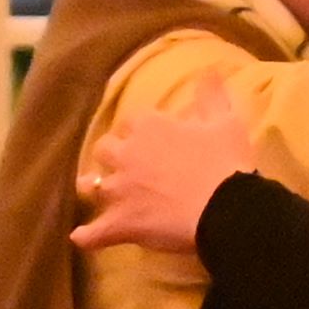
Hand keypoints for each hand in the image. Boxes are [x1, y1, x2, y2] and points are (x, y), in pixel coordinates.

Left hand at [71, 79, 256, 256]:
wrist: (224, 208)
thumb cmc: (226, 162)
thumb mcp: (226, 121)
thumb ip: (212, 96)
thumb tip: (209, 70)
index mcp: (149, 127)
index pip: (132, 120)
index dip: (138, 129)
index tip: (149, 137)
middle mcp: (126, 155)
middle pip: (104, 149)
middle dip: (111, 155)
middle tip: (124, 163)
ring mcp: (119, 191)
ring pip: (90, 186)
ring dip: (92, 188)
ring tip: (95, 193)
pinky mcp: (120, 224)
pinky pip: (94, 233)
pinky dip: (88, 236)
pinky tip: (82, 238)